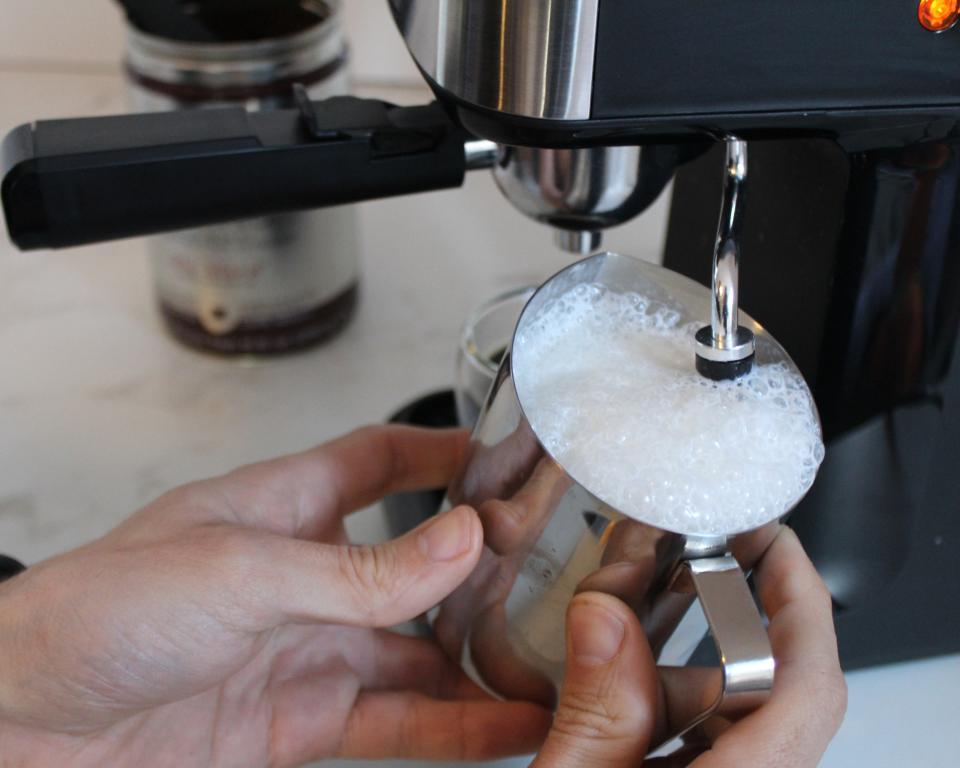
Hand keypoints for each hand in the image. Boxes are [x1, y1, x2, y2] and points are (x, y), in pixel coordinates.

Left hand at [0, 426, 550, 766]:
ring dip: (480, 663)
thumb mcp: (242, 573)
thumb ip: (360, 571)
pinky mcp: (301, 720)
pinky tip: (499, 725)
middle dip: (481, 572)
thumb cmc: (98, 613)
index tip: (508, 457)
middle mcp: (306, 574)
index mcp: (285, 505)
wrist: (21, 727)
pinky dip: (451, 726)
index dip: (443, 454)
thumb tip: (461, 540)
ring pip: (417, 652)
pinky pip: (395, 720)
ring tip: (548, 668)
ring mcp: (308, 649)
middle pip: (416, 565)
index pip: (381, 461)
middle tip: (553, 578)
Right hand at [533, 527, 846, 766]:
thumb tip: (606, 616)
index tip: (773, 542)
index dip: (801, 603)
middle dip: (729, 616)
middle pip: (770, 687)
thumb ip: (594, 714)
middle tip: (701, 551)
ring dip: (677, 660)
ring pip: (729, 710)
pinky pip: (701, 736)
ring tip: (626, 610)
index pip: (809, 689)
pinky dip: (661, 694)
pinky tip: (612, 676)